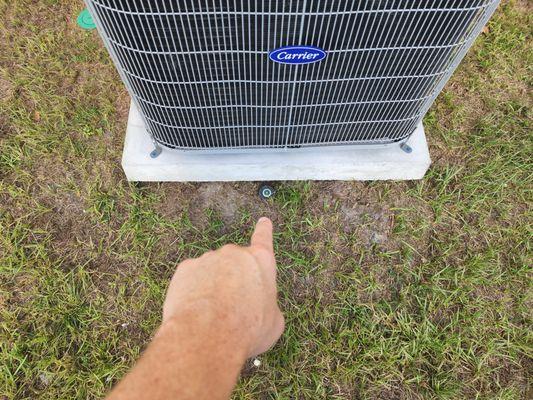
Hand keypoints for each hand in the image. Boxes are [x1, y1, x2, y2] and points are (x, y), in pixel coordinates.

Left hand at [162, 217, 284, 357]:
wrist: (207, 336)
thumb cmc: (246, 329)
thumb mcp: (273, 322)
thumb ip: (267, 305)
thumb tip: (260, 307)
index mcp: (261, 261)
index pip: (264, 239)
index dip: (264, 230)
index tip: (263, 221)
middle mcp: (235, 253)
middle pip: (235, 262)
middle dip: (234, 279)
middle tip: (233, 306)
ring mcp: (208, 258)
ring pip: (211, 271)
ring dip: (212, 286)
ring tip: (213, 313)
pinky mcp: (186, 268)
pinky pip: (192, 278)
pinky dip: (193, 291)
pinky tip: (196, 309)